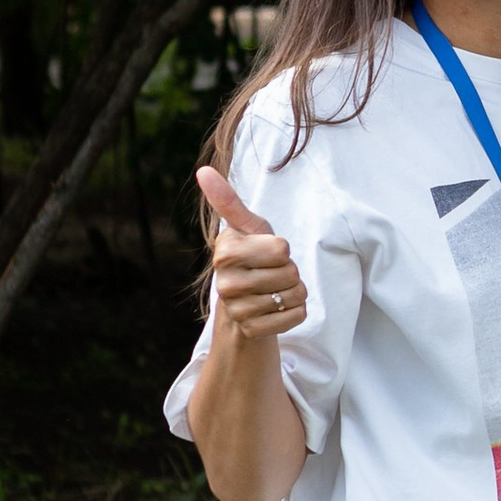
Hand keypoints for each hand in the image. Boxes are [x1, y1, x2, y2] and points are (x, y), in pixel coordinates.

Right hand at [198, 167, 307, 346]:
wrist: (243, 301)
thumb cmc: (251, 256)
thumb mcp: (246, 226)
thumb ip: (227, 200)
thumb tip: (203, 170)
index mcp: (225, 252)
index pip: (282, 248)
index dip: (282, 249)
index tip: (266, 253)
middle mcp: (225, 283)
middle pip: (290, 272)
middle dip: (291, 272)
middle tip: (272, 273)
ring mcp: (237, 310)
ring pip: (296, 294)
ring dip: (294, 291)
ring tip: (274, 290)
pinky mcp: (252, 330)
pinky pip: (298, 315)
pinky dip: (296, 311)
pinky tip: (277, 308)